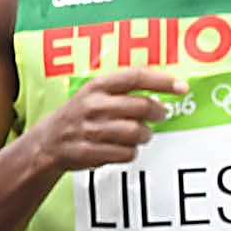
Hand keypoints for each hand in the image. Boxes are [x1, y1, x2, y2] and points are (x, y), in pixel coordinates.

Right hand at [41, 69, 187, 170]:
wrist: (48, 141)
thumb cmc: (81, 114)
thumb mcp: (97, 92)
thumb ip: (126, 88)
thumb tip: (162, 88)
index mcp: (98, 86)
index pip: (136, 77)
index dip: (163, 81)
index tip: (182, 87)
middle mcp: (94, 105)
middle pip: (142, 107)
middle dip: (158, 113)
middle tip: (160, 115)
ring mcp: (90, 129)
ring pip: (137, 132)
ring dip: (145, 135)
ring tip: (140, 135)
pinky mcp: (89, 151)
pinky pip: (127, 153)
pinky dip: (131, 152)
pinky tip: (123, 148)